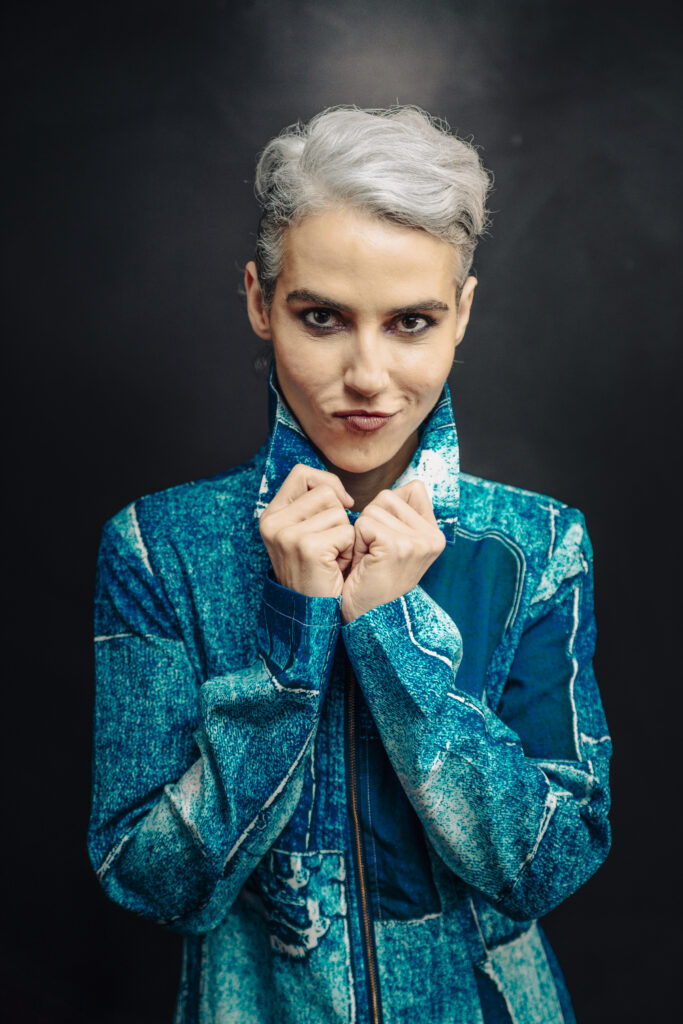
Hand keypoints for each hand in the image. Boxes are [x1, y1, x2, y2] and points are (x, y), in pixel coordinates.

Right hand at [259, 464, 354, 597]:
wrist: (311, 614)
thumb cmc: (316, 572)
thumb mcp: (304, 534)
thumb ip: (311, 506)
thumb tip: (340, 491)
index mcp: (270, 515)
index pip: (301, 473)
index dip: (326, 482)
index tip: (341, 503)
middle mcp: (273, 522)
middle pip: (324, 491)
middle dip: (338, 515)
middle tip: (329, 545)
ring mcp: (287, 535)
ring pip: (338, 511)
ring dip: (345, 534)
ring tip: (332, 557)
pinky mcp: (307, 547)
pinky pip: (346, 531)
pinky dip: (349, 549)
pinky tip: (336, 567)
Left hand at [341, 481, 445, 622]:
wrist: (366, 618)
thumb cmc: (373, 580)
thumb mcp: (397, 543)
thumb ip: (404, 514)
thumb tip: (410, 483)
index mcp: (435, 534)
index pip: (411, 489)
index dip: (387, 512)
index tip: (385, 543)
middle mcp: (433, 537)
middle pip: (387, 497)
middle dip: (370, 523)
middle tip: (374, 556)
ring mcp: (417, 541)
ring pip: (372, 509)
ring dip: (361, 534)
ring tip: (370, 561)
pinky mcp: (397, 546)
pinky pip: (363, 524)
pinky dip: (356, 543)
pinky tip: (365, 564)